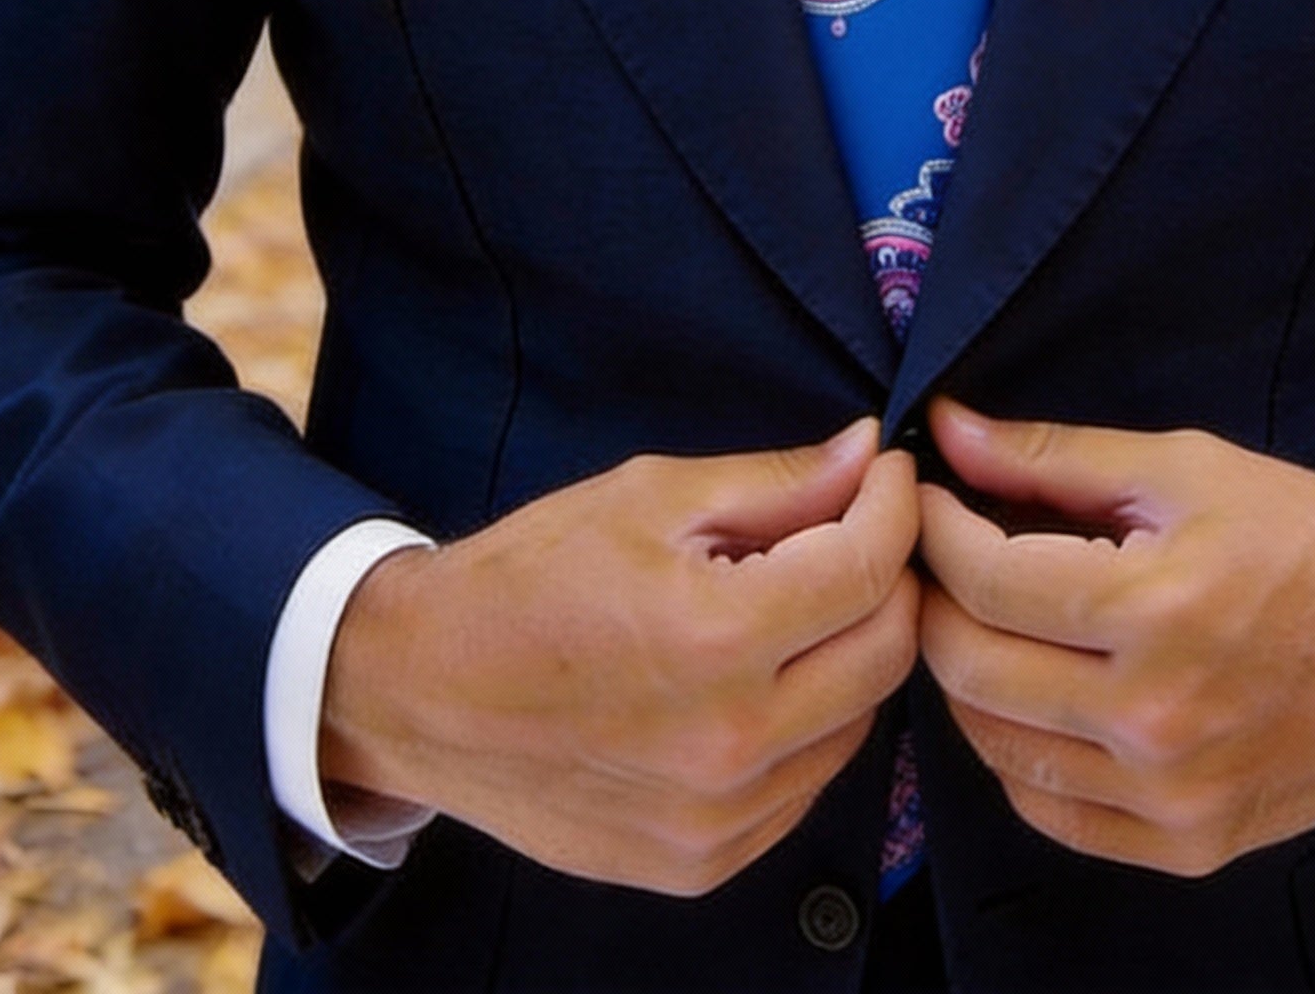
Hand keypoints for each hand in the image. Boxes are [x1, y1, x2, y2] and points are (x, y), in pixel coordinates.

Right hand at [320, 419, 918, 895]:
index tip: (887, 475)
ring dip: (853, 652)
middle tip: (861, 531)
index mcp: (714, 639)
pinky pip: (807, 783)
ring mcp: (718, 819)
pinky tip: (763, 677)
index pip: (868, 570)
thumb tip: (870, 452)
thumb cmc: (529, 577)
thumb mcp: (650, 497)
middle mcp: (729, 743)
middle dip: (891, 577)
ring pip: (860, 722)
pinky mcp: (702, 862)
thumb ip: (776, 482)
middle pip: (887, 652)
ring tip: (801, 602)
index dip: (894, 507)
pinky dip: (810, 724)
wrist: (419, 692)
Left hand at [916, 401, 1314, 877]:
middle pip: (971, 667)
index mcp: (1156, 608)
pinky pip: (1049, 811)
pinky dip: (1017, 752)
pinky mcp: (1188, 843)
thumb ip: (1054, 457)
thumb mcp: (1186, 467)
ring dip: (967, 675)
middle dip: (934, 599)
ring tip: (982, 618)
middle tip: (938, 555)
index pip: (983, 578)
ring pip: (995, 745)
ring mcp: (1170, 794)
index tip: (925, 497)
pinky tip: (1031, 695)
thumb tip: (949, 430)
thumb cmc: (1310, 537)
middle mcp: (1156, 717)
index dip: (933, 528)